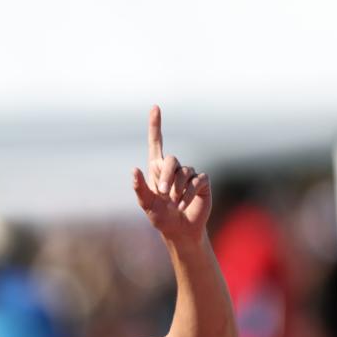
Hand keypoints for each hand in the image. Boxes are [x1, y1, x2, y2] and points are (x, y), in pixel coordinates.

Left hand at [131, 106, 210, 240]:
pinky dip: (189, 194)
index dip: (155, 125)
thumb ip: (139, 188)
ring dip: (178, 190)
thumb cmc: (160, 217)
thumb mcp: (146, 204)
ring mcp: (189, 174)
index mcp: (157, 169)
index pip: (156, 142)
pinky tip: (184, 204)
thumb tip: (134, 169)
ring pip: (185, 172)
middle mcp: (174, 168)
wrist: (179, 229)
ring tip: (174, 203)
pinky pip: (197, 181)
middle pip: (171, 159)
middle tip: (163, 193)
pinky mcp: (202, 182)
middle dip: (166, 176)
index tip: (155, 107)